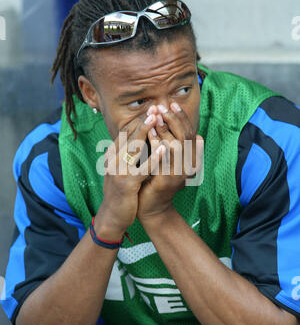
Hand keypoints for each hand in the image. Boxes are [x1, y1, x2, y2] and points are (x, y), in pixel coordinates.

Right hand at [94, 112, 164, 237]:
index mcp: (112, 156)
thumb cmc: (120, 193)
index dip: (138, 121)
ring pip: (133, 149)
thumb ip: (127, 156)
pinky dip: (153, 158)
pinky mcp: (127, 184)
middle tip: (154, 107)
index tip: (151, 109)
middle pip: (128, 137)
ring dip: (144, 133)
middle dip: (142, 121)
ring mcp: (118, 172)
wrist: (111, 217)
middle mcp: (113, 161)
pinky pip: (142, 169)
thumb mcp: (120, 170)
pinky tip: (163, 149)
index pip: (124, 134)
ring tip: (156, 120)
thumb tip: (137, 140)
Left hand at [137, 103, 203, 221]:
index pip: (191, 133)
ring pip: (176, 144)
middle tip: (162, 106)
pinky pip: (163, 156)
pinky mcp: (168, 179)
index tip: (172, 104)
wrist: (151, 206)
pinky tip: (149, 131)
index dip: (182, 118)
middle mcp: (190, 166)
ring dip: (165, 128)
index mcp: (192, 159)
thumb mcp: (167, 159)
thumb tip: (178, 122)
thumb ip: (172, 143)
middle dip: (174, 119)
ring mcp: (180, 173)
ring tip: (155, 114)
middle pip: (186, 136)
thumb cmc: (157, 179)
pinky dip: (157, 141)